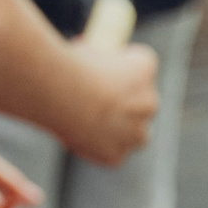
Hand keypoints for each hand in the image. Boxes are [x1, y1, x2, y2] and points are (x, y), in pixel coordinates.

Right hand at [57, 40, 159, 167]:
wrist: (58, 94)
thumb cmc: (69, 67)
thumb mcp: (87, 52)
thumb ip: (99, 64)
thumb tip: (92, 66)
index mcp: (145, 68)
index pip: (142, 68)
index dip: (121, 69)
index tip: (103, 71)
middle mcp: (149, 102)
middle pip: (144, 104)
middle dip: (126, 105)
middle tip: (98, 102)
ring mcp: (136, 132)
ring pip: (134, 134)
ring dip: (119, 131)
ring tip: (87, 122)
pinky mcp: (116, 155)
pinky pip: (111, 153)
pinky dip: (98, 148)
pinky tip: (77, 134)